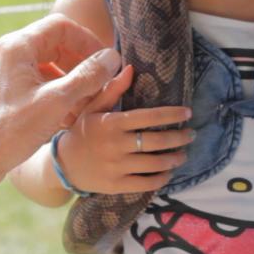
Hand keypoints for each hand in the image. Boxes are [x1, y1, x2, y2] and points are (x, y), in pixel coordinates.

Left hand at [0, 14, 123, 174]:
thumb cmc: (9, 133)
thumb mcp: (57, 102)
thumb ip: (88, 76)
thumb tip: (111, 57)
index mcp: (16, 46)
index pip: (62, 26)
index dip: (88, 41)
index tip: (104, 63)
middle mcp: (6, 53)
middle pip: (54, 44)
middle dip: (80, 65)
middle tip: (98, 86)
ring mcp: (1, 71)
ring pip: (45, 65)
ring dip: (69, 82)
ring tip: (85, 106)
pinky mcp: (0, 91)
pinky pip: (34, 82)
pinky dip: (54, 94)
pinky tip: (66, 117)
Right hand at [57, 65, 193, 194]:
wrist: (63, 164)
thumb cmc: (82, 131)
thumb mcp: (93, 107)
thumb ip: (113, 89)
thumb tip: (131, 68)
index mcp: (112, 123)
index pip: (148, 117)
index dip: (171, 115)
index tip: (187, 112)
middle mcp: (115, 145)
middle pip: (156, 142)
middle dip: (179, 138)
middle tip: (191, 134)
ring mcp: (116, 167)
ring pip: (155, 164)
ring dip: (174, 159)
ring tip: (183, 154)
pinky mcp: (117, 185)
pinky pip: (146, 184)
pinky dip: (162, 178)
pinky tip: (168, 172)